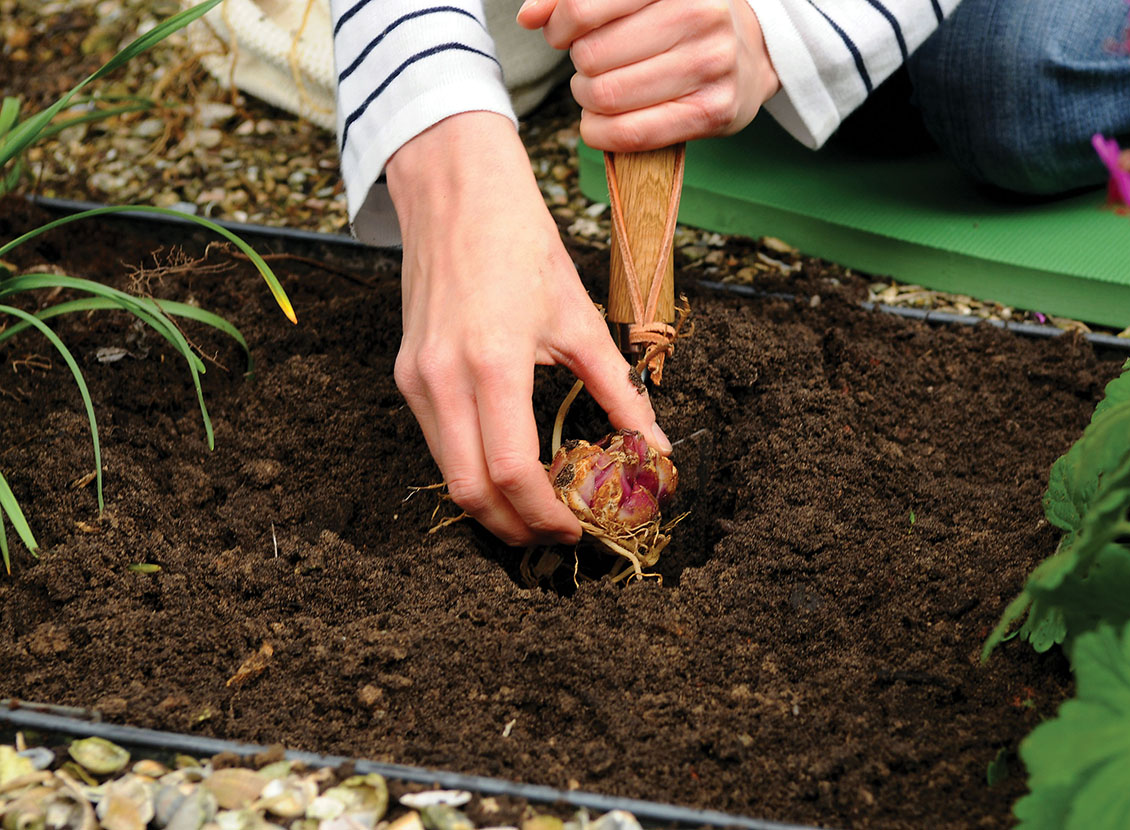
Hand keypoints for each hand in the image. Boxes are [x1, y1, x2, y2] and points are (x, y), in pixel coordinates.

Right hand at [386, 112, 669, 546]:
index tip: (577, 528)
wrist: (458, 191)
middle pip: (469, 492)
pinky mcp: (406, 373)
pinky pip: (437, 442)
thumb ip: (620, 392)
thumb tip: (656, 447)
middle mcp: (443, 379)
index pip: (512, 474)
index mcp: (493, 364)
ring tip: (539, 505)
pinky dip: (472, 468)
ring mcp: (417, 378)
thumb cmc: (522, 245)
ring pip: (447, 473)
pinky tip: (509, 465)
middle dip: (514, 528)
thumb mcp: (581, 321)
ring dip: (492, 503)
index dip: (545, 515)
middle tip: (556, 534)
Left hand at [517, 0, 778, 150]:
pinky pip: (633, 132)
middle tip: (590, 66)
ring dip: (587, 100)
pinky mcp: (713, 110)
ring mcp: (710, 63)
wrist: (752, 53)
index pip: (584, 6)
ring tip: (597, 91)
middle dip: (578, 66)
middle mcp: (699, 13)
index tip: (562, 32)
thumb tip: (529, 18)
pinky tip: (598, 124)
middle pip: (592, 55)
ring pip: (608, 95)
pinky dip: (600, 133)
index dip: (559, 24)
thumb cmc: (679, 18)